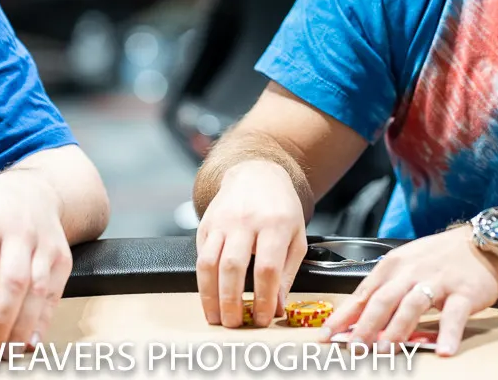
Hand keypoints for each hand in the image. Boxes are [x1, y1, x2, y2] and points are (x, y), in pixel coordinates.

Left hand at [0, 169, 72, 347]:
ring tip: (10, 349)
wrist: (32, 190)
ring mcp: (46, 244)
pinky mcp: (63, 256)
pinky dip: (44, 318)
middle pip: (15, 282)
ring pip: (38, 289)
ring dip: (24, 324)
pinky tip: (33, 337)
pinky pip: (55, 291)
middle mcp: (20, 233)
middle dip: (3, 320)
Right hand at [195, 160, 306, 327]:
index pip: (267, 268)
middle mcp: (246, 221)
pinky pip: (200, 255)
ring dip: (209, 295)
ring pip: (209, 263)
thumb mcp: (297, 236)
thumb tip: (278, 306)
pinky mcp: (206, 224)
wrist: (257, 174)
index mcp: (275, 224)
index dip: (264, 298)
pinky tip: (210, 294)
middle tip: (234, 323)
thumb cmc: (280, 208)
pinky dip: (203, 280)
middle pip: (233, 267)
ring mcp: (222, 221)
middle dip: (231, 301)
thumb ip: (288, 272)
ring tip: (216, 317)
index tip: (263, 318)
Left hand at [322, 225, 497, 356]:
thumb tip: (357, 323)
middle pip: (383, 300)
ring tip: (386, 350)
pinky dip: (448, 334)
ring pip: (412, 305)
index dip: (344, 317)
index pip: (363, 294)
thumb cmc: (441, 258)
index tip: (327, 336)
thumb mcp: (407, 267)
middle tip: (354, 349)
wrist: (484, 241)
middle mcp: (413, 271)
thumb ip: (384, 292)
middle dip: (365, 326)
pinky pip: (454, 315)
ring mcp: (438, 281)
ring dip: (397, 329)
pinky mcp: (464, 292)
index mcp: (394, 266)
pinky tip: (444, 351)